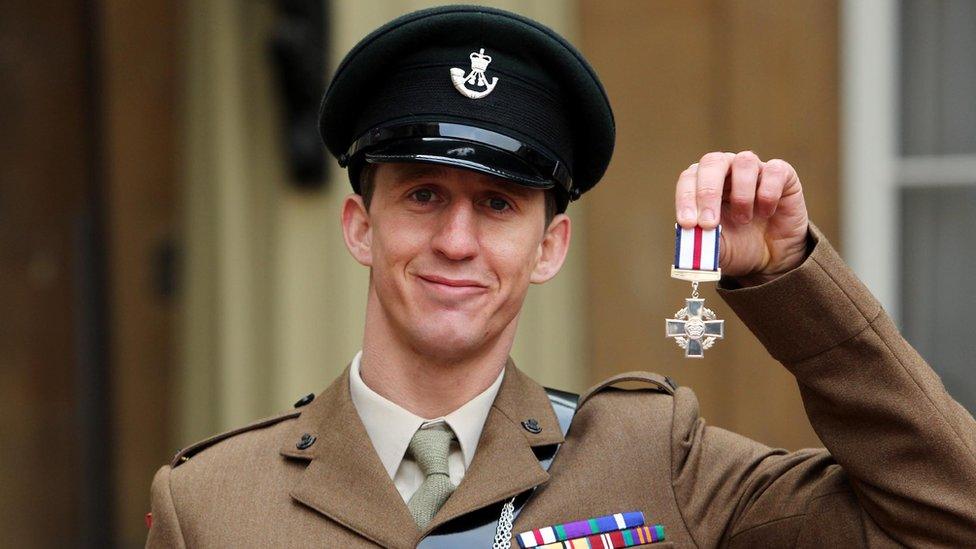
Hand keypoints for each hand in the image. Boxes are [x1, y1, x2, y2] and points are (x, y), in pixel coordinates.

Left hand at [675, 151, 808, 284]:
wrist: (772, 257)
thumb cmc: (737, 245)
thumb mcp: (714, 248)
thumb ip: (700, 241)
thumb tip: (688, 236)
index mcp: (703, 183)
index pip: (689, 178)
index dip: (686, 198)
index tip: (688, 223)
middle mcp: (728, 170)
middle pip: (712, 161)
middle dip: (708, 193)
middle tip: (709, 223)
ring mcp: (755, 169)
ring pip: (744, 161)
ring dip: (741, 195)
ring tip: (744, 220)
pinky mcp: (782, 174)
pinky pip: (774, 170)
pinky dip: (768, 193)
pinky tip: (766, 213)